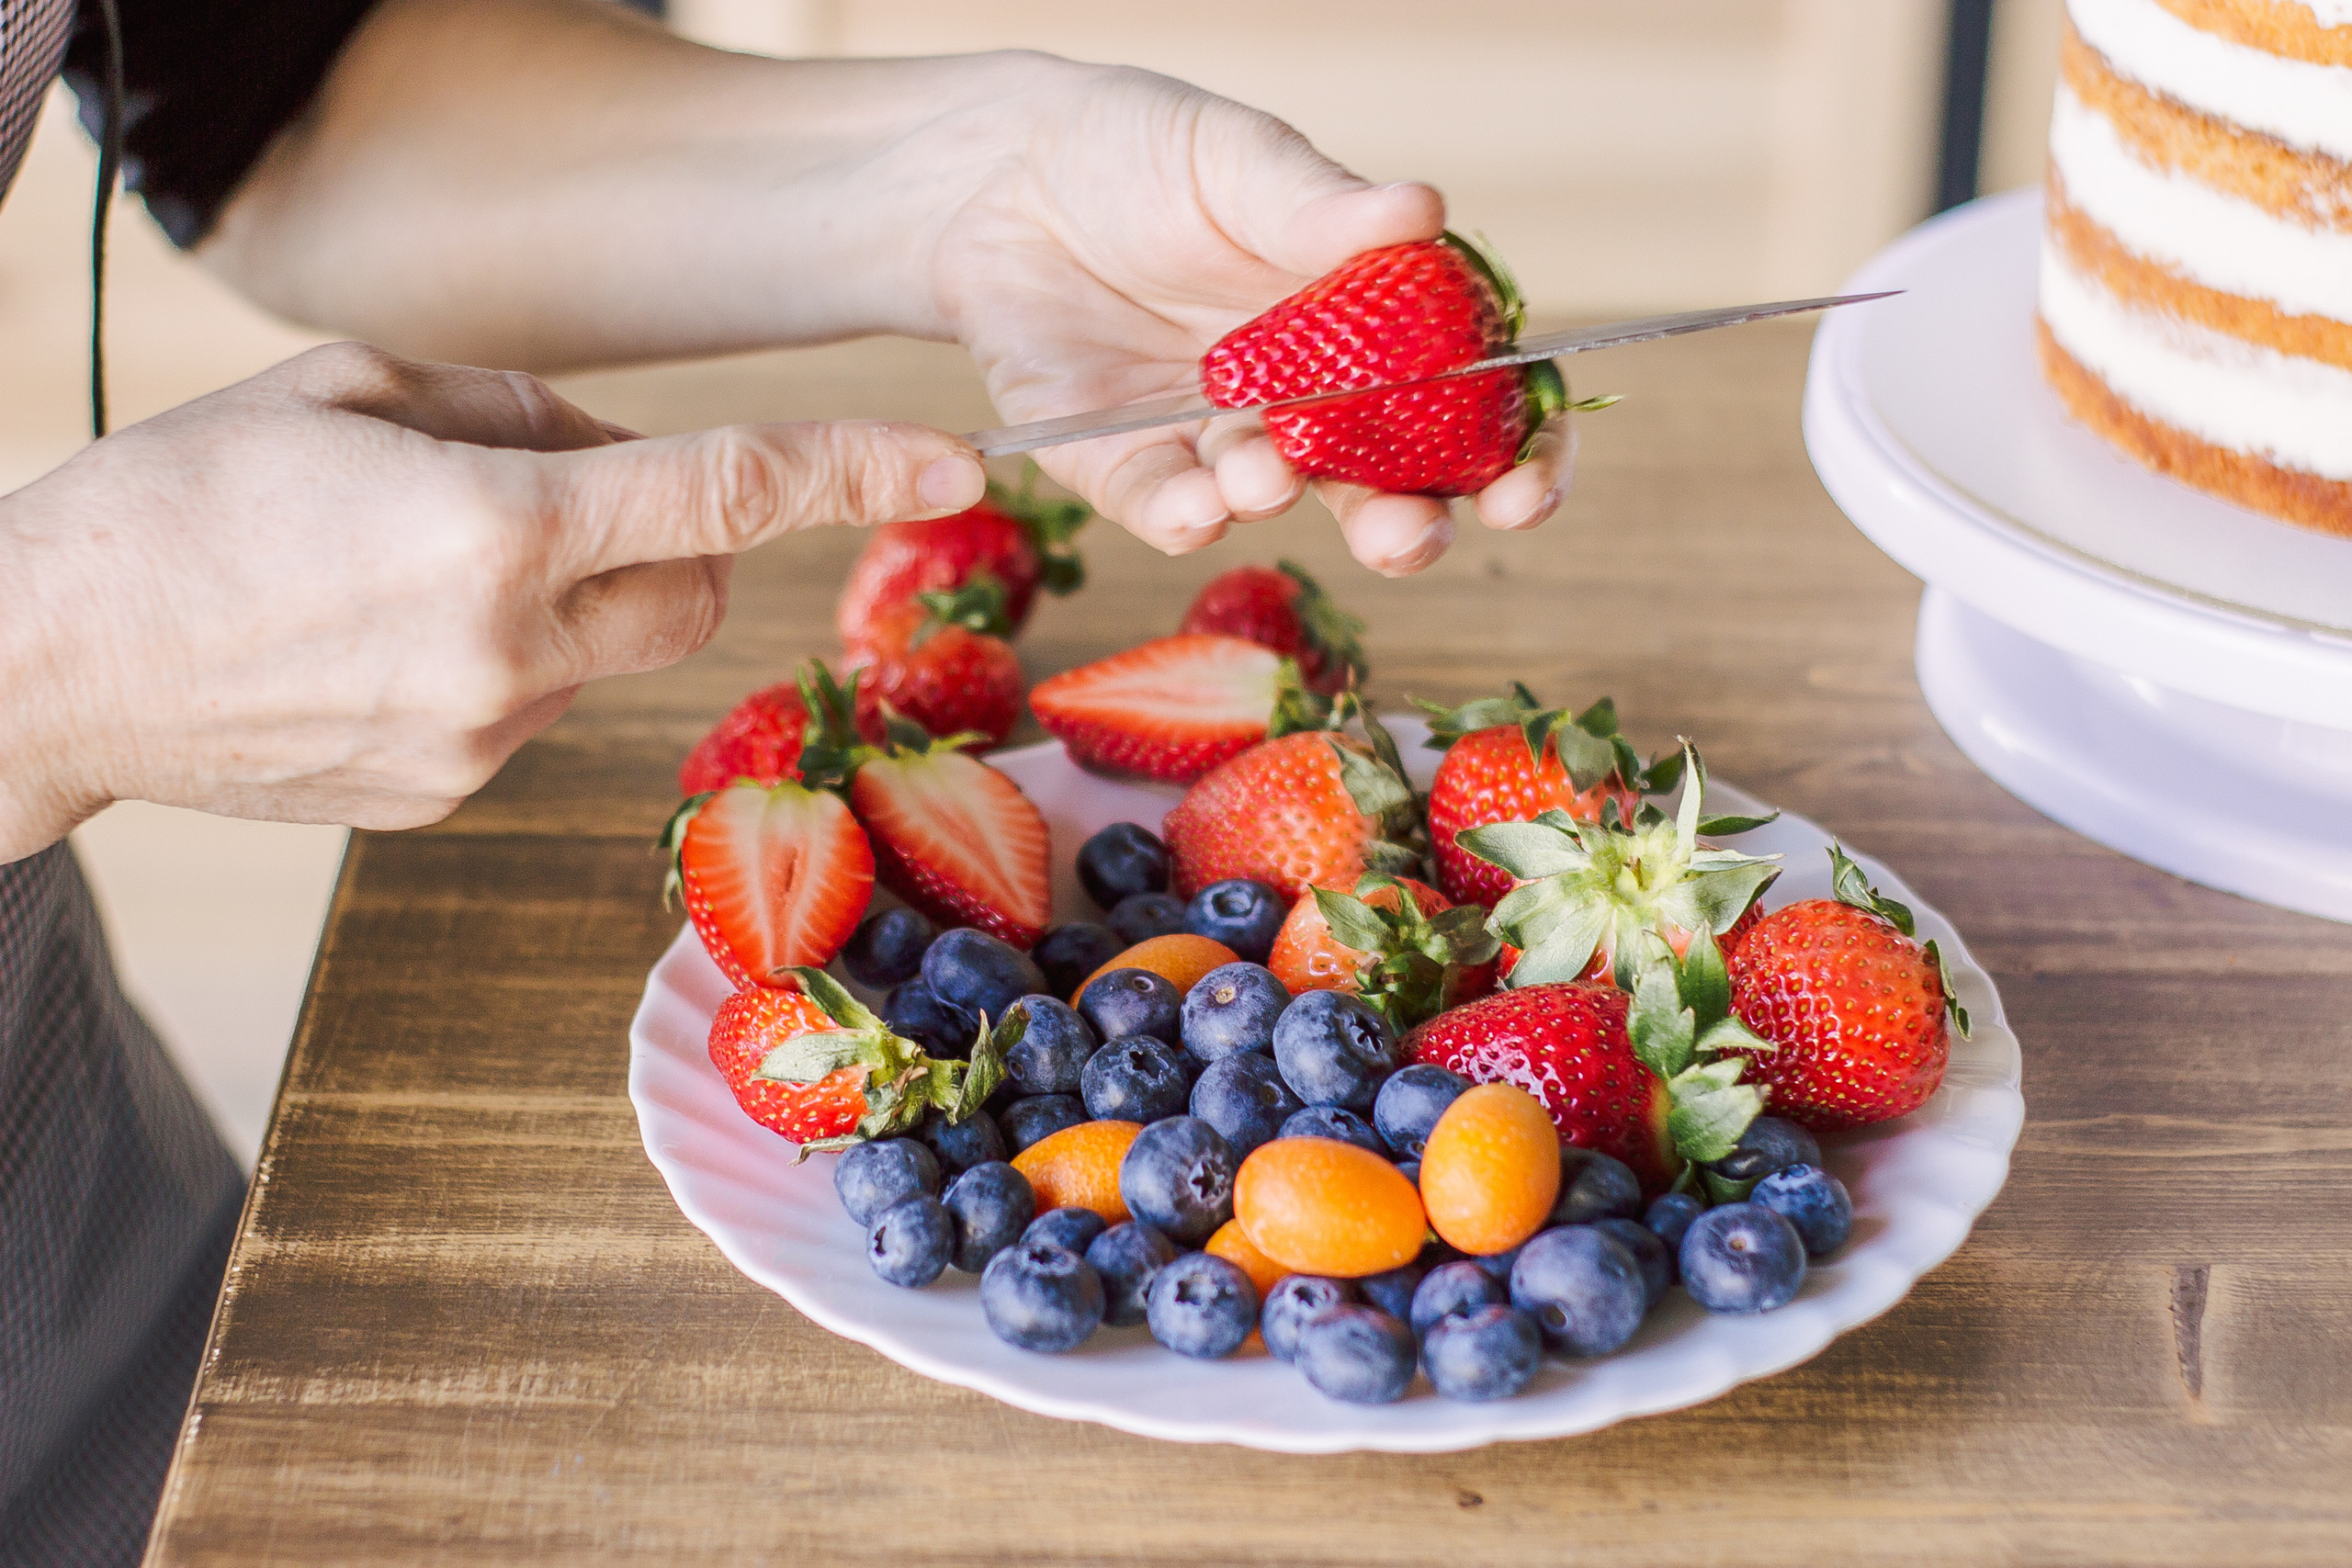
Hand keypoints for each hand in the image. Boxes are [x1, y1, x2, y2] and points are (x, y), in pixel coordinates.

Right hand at [0, 343, 982, 857]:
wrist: (51, 661)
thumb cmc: (182, 503)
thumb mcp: (349, 391)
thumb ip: (519, 410)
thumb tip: (617, 451)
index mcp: (494, 529)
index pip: (726, 490)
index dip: (856, 467)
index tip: (958, 461)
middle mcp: (509, 651)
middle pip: (701, 592)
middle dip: (681, 541)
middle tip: (566, 499)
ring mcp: (484, 743)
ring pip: (615, 658)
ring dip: (578, 603)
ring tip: (426, 574)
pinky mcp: (451, 800)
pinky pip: (540, 715)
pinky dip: (510, 667)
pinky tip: (390, 648)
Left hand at [918, 60, 1573, 573]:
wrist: (1001, 170)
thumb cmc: (1141, 151)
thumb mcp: (1237, 160)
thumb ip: (1319, 207)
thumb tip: (1422, 211)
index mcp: (1363, 328)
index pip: (1466, 407)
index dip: (1510, 455)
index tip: (1524, 487)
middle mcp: (1300, 401)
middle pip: (1381, 488)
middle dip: (1406, 526)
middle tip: (1408, 537)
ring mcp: (1211, 438)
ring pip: (1268, 501)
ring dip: (1276, 501)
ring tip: (1261, 473)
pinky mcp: (1118, 461)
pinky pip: (1158, 505)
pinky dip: (1181, 515)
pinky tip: (1198, 507)